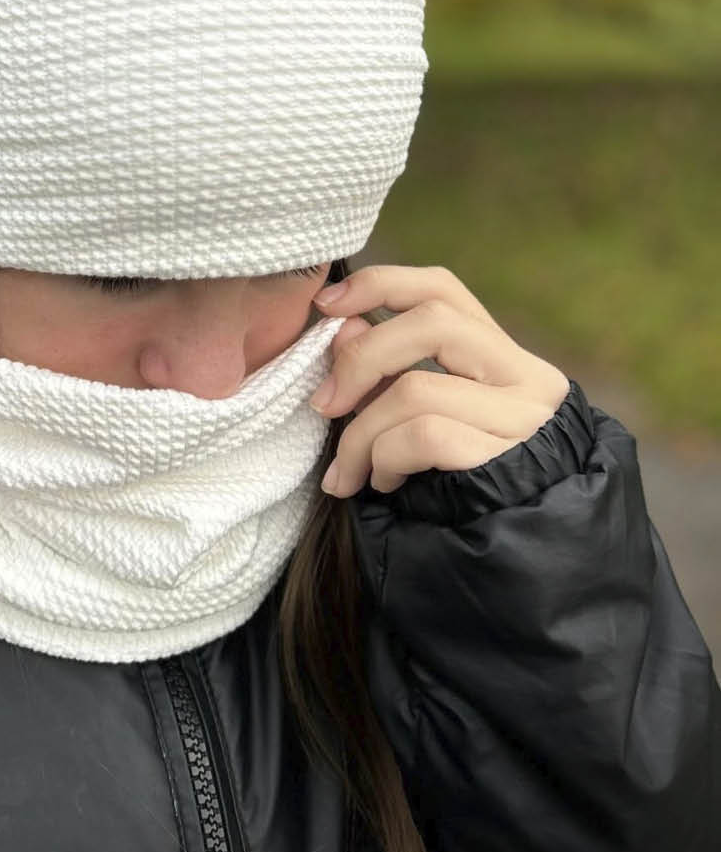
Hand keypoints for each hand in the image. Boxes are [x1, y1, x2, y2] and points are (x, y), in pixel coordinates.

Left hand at [308, 265, 570, 497]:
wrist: (509, 568)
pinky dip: (385, 458)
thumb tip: (344, 325)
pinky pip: (423, 436)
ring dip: (361, 434)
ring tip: (350, 473)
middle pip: (432, 321)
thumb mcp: (416, 422)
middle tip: (323, 405)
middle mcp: (528, 378)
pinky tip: (382, 484)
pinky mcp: (509, 459)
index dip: (380, 284)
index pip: (443, 288)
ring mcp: (525, 419)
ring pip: (416, 388)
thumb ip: (388, 374)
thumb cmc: (455, 490)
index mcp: (504, 359)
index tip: (327, 305)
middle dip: (361, 358)